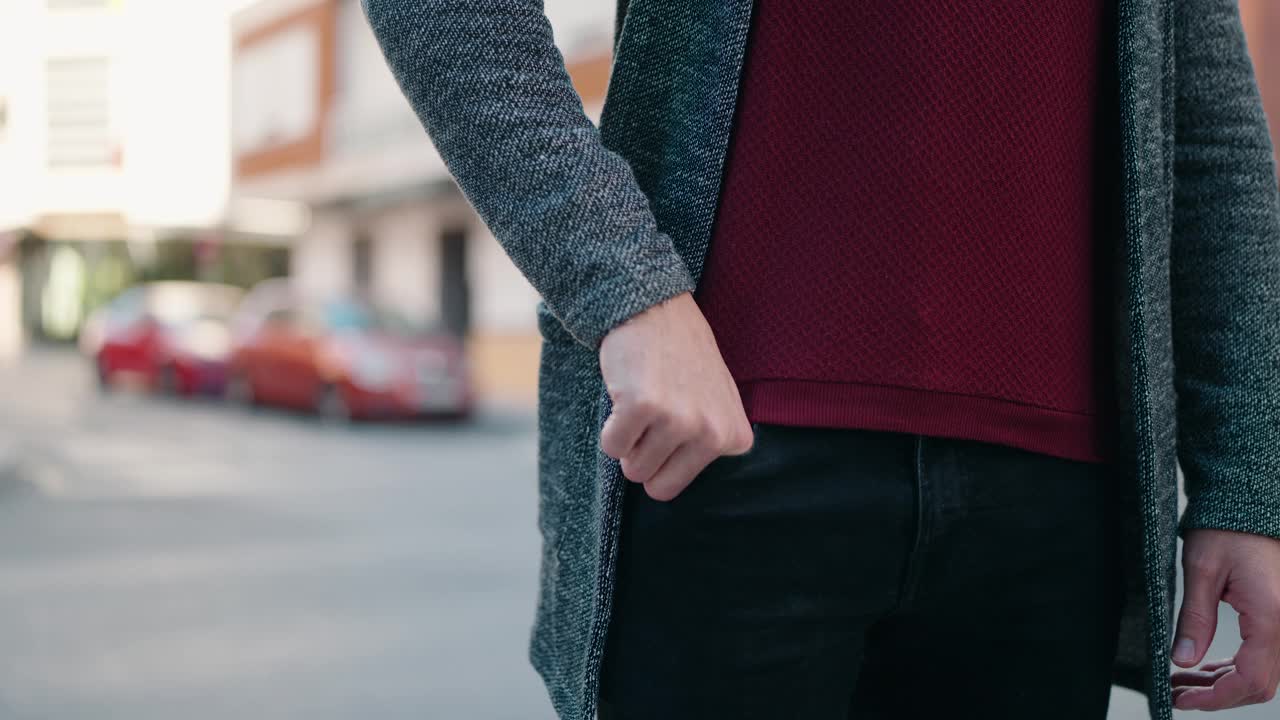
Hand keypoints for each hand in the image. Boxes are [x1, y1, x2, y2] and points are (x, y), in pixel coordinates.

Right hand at [598, 292, 752, 501]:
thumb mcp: (718, 401)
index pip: (676, 485)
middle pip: (653, 484)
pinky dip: (609, 425)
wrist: (657, 308)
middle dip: (642, 454)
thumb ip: (710, 442)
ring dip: (627, 437)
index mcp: (734, 438)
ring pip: (631, 467)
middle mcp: (711, 432)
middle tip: (652, 413)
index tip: (674, 417)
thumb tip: (671, 486)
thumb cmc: (683, 356)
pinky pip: (611, 446)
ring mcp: (678, 420)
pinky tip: (626, 394)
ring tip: (643, 400)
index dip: (664, 455)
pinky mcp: (642, 407)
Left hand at [1170, 528, 1279, 709]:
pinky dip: (1233, 669)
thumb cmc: (1226, 530)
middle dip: (1217, 696)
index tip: (1183, 699)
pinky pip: (1260, 657)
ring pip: (1261, 674)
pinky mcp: (1275, 619)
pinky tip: (1204, 668)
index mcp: (1270, 616)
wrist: (1247, 508)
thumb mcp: (1201, 570)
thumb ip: (1194, 618)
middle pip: (1259, 684)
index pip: (1250, 678)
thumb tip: (1183, 659)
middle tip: (1178, 694)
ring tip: (1183, 683)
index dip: (1216, 697)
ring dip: (1223, 684)